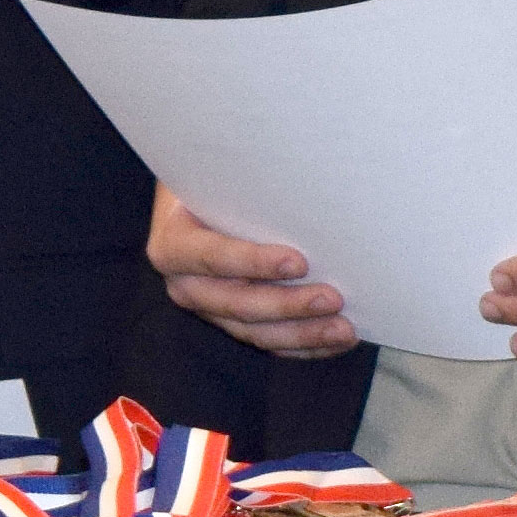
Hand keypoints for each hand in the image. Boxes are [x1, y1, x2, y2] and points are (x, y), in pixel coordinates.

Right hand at [149, 181, 358, 356]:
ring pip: (257, 333)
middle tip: (332, 298)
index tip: (298, 262)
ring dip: (304, 333)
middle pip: (239, 304)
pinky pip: (270, 342)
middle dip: (289, 304)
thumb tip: (291, 172)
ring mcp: (210, 310)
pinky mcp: (233, 325)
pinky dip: (305, 344)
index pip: (213, 257)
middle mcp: (185, 286)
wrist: (199, 199)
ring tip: (344, 329)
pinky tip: (336, 340)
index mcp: (173, 245)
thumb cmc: (214, 179)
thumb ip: (238, 179)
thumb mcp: (214, 172)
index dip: (254, 262)